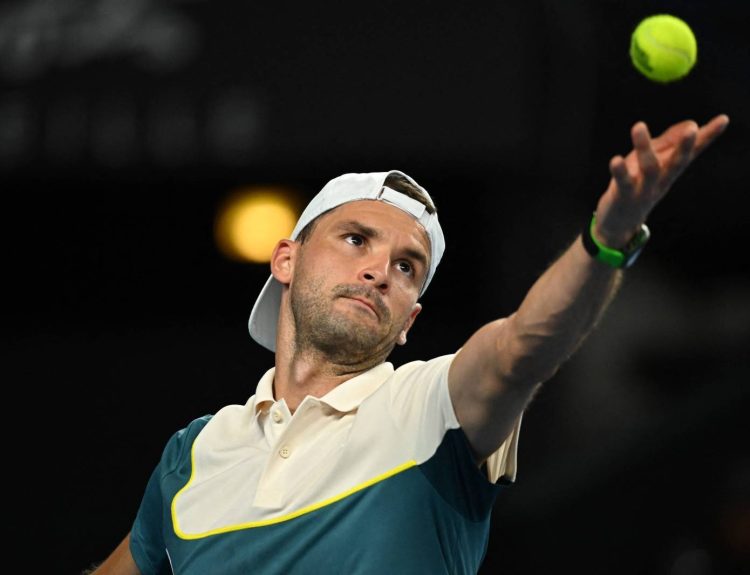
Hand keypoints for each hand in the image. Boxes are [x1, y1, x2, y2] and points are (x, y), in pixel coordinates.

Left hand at [594, 114, 729, 245]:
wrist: (620, 224)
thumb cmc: (637, 185)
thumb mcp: (654, 161)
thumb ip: (669, 143)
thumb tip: (692, 123)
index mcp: (670, 170)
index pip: (692, 151)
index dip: (708, 136)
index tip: (724, 119)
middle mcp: (662, 180)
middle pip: (677, 163)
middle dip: (685, 147)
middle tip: (693, 129)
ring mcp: (644, 189)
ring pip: (650, 169)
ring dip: (644, 148)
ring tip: (639, 126)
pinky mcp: (624, 196)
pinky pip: (623, 183)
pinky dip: (620, 171)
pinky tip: (615, 159)